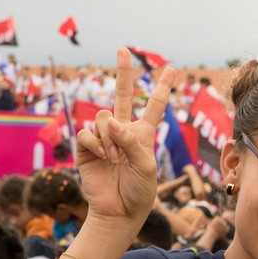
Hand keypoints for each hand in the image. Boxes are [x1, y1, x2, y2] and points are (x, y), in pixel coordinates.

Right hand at [75, 48, 174, 238]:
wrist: (119, 210)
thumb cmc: (140, 190)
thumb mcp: (146, 165)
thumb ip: (131, 141)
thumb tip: (110, 120)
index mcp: (143, 133)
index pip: (154, 105)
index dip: (162, 87)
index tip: (171, 68)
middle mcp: (123, 130)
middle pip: (122, 94)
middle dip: (123, 72)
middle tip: (122, 48)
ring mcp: (103, 137)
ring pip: (102, 116)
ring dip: (109, 135)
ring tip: (114, 157)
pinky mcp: (86, 147)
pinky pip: (88, 132)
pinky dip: (97, 144)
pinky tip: (104, 158)